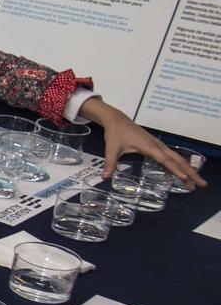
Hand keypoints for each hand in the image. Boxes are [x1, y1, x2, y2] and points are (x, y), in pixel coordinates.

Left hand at [85, 100, 205, 187]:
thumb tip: (104, 177)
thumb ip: (110, 163)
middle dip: (190, 172)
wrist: (117, 120)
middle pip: (177, 160)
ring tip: (194, 184)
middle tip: (200, 185)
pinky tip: (180, 176)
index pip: (164, 159)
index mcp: (148, 146)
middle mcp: (157, 146)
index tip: (184, 178)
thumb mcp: (111, 148)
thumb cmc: (115, 133)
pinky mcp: (156, 146)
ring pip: (177, 159)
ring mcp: (158, 146)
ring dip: (187, 171)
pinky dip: (177, 167)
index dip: (174, 169)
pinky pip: (170, 158)